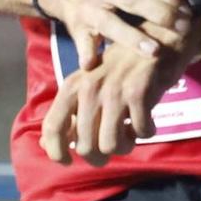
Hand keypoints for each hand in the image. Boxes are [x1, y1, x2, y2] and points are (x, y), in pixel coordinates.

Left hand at [40, 36, 198, 166]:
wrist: (156, 39)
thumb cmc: (121, 67)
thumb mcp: (89, 85)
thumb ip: (69, 114)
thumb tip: (44, 145)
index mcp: (72, 86)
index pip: (52, 127)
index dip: (56, 152)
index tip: (69, 162)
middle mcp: (89, 88)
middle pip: (85, 146)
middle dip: (100, 156)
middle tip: (114, 146)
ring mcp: (114, 90)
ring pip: (111, 145)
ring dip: (124, 146)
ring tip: (131, 134)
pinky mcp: (138, 92)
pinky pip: (140, 132)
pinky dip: (146, 132)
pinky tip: (148, 121)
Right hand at [41, 0, 198, 63]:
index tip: (187, 9)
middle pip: (132, 0)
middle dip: (159, 15)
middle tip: (182, 29)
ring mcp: (87, 7)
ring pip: (110, 23)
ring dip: (131, 38)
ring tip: (154, 51)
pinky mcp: (76, 28)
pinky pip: (82, 42)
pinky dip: (87, 54)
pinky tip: (94, 65)